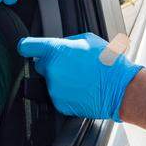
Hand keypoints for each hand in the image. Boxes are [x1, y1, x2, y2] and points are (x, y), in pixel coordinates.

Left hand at [17, 33, 142, 120]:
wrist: (120, 88)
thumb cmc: (107, 63)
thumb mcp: (88, 40)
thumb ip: (67, 43)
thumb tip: (60, 47)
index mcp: (56, 51)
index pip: (27, 46)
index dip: (26, 46)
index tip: (26, 48)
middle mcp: (51, 70)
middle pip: (40, 66)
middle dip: (52, 64)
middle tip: (72, 66)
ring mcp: (54, 89)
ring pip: (50, 82)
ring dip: (61, 80)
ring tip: (81, 78)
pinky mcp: (59, 104)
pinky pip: (58, 96)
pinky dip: (66, 93)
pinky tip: (81, 89)